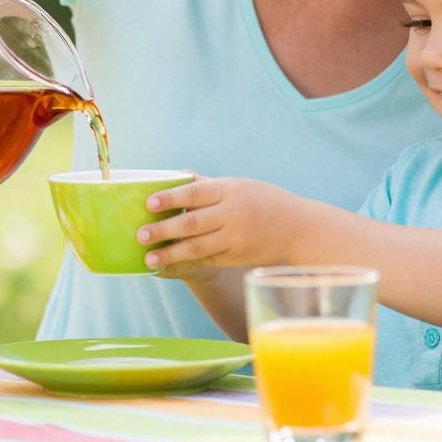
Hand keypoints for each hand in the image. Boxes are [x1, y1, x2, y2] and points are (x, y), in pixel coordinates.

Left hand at [138, 177, 302, 271]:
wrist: (300, 228)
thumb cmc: (266, 202)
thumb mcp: (240, 185)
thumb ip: (209, 184)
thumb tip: (178, 175)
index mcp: (230, 190)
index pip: (194, 193)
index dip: (170, 198)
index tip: (149, 203)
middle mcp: (232, 213)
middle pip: (192, 223)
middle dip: (164, 230)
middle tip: (141, 235)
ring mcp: (235, 237)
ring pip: (198, 247)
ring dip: (171, 254)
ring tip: (149, 259)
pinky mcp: (237, 256)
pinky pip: (207, 260)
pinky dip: (187, 264)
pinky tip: (169, 267)